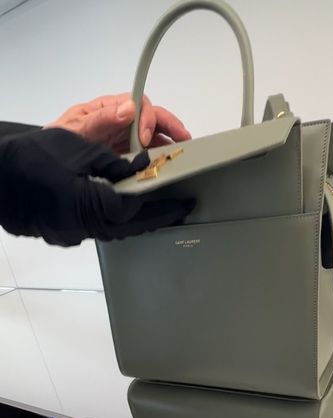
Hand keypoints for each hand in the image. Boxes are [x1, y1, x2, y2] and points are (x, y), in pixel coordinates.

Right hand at [0, 128, 194, 245]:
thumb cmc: (30, 157)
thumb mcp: (77, 148)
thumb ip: (114, 162)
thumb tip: (138, 166)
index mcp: (88, 203)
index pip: (135, 206)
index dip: (157, 197)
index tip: (176, 192)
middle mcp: (83, 226)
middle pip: (132, 226)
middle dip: (161, 217)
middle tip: (181, 210)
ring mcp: (72, 233)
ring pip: (118, 231)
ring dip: (142, 222)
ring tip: (163, 211)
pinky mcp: (66, 233)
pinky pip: (102, 230)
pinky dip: (121, 222)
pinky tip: (130, 214)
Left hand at [45, 93, 190, 152]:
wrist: (49, 165)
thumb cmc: (58, 142)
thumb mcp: (75, 129)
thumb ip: (100, 119)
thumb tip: (128, 109)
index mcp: (110, 109)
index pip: (138, 105)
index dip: (148, 118)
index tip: (146, 137)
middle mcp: (121, 121)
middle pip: (153, 118)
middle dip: (170, 126)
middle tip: (184, 139)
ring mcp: (126, 138)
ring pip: (155, 134)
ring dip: (170, 141)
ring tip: (183, 152)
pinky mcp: (127, 154)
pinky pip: (149, 151)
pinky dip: (161, 156)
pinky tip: (168, 162)